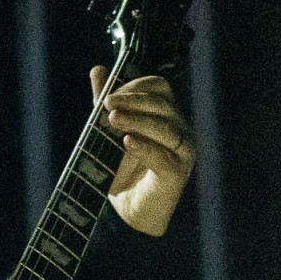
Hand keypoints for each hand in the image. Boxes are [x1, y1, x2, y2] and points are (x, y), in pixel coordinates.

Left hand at [89, 68, 194, 235]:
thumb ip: (106, 103)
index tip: (107, 97)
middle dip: (133, 101)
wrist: (123, 210)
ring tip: (112, 121)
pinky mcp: (177, 175)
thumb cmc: (120, 169)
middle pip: (163, 104)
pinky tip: (127, 143)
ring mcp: (182, 153)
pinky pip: (165, 157)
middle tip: (106, 106)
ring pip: (166, 128)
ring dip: (137, 121)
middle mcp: (179, 130)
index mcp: (166, 115)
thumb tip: (98, 69)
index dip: (134, 87)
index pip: (159, 88)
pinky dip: (145, 147)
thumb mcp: (108, 132)